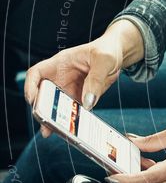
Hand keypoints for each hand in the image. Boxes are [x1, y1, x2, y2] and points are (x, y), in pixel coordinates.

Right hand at [25, 20, 143, 136]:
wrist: (117, 53)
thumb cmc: (107, 50)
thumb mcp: (104, 60)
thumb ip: (96, 80)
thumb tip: (87, 102)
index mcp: (61, 63)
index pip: (36, 73)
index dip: (30, 86)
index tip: (33, 100)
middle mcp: (61, 77)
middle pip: (44, 94)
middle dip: (42, 109)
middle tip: (45, 123)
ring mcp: (69, 88)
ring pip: (56, 106)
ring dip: (55, 119)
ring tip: (55, 132)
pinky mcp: (80, 97)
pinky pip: (72, 111)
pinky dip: (71, 120)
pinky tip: (74, 130)